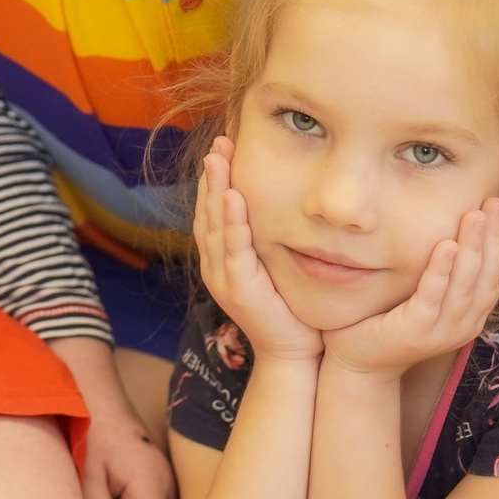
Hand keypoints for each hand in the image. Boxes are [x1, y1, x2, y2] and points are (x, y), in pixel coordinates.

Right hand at [193, 139, 322, 364]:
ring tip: (219, 159)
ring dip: (216, 190)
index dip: (215, 179)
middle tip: (220, 143)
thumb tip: (282, 205)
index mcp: (221, 259)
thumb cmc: (289, 310)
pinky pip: (233, 249)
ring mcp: (223, 278)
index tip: (224, 148)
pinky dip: (232, 222)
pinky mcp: (238, 289)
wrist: (292, 355)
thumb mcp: (273, 267)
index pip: (212, 211)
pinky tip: (233, 198)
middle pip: (207, 212)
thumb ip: (267, 240)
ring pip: (215, 226)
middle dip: (212, 175)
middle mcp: (215, 265)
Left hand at [318, 202, 498, 380]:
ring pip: (464, 285)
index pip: (492, 273)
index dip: (497, 238)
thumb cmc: (390, 321)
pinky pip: (432, 297)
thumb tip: (454, 229)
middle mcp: (463, 324)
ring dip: (471, 248)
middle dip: (491, 237)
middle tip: (493, 202)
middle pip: (485, 276)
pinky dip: (441, 271)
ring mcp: (441, 331)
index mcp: (469, 315)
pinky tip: (447, 246)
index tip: (497, 204)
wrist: (359, 361)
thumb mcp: (425, 296)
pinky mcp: (416, 332)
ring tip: (474, 216)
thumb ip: (443, 272)